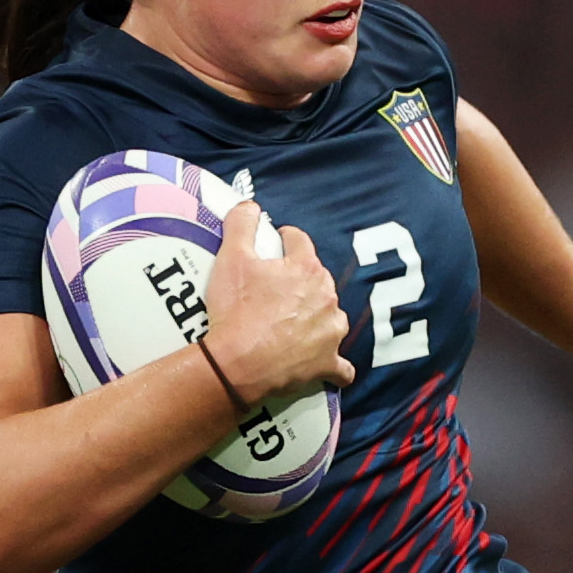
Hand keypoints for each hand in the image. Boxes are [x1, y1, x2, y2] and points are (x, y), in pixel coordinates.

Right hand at [201, 200, 354, 399]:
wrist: (236, 365)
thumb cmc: (235, 312)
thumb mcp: (231, 258)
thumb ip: (241, 224)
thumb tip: (250, 206)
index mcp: (306, 268)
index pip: (300, 241)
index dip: (285, 240)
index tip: (276, 243)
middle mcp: (326, 297)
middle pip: (318, 278)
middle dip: (300, 279)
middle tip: (276, 288)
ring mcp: (330, 331)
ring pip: (331, 316)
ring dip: (319, 316)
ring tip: (294, 323)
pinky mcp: (327, 363)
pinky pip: (341, 367)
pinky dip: (334, 365)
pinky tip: (325, 364)